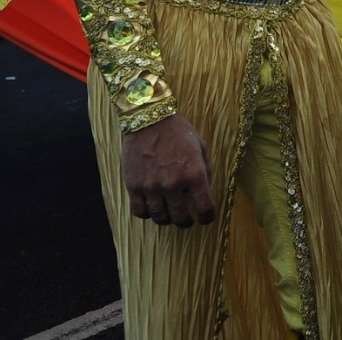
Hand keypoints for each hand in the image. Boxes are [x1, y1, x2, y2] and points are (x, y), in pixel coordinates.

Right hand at [120, 113, 215, 227]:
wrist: (149, 119)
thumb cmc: (178, 131)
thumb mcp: (201, 146)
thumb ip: (205, 170)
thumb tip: (205, 191)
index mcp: (194, 174)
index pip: (205, 207)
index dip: (208, 217)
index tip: (206, 218)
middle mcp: (173, 184)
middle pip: (180, 218)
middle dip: (186, 222)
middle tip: (186, 220)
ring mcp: (152, 186)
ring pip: (160, 218)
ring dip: (166, 219)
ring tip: (169, 213)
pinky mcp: (134, 186)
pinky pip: (140, 212)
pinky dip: (147, 214)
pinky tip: (152, 207)